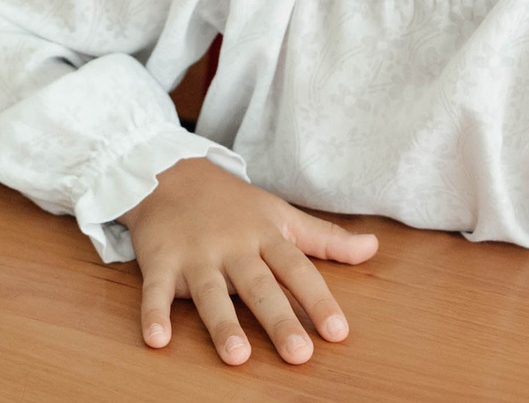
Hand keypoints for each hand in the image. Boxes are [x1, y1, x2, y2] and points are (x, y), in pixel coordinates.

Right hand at [119, 158, 375, 364]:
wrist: (170, 173)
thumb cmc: (233, 204)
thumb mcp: (281, 214)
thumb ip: (326, 238)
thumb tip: (373, 247)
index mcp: (266, 236)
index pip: (298, 269)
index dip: (318, 300)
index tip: (338, 332)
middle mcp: (233, 247)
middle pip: (259, 286)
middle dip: (279, 319)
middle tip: (299, 354)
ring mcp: (195, 255)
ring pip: (211, 292)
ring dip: (223, 324)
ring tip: (237, 356)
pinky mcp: (160, 261)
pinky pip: (156, 291)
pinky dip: (154, 313)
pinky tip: (156, 339)